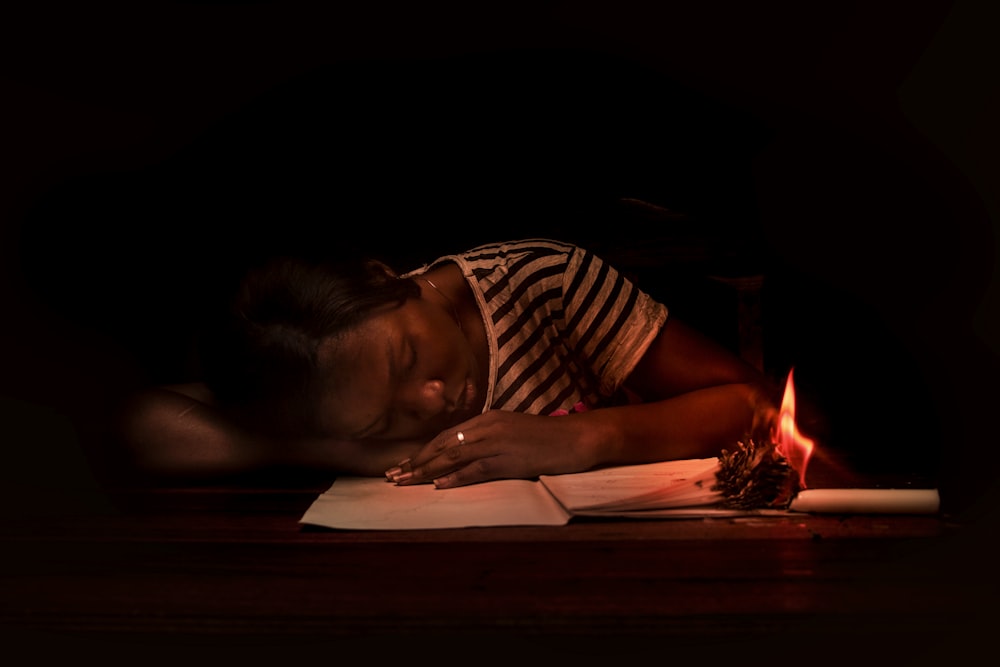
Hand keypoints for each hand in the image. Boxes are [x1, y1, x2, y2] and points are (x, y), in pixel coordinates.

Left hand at [384, 410, 597, 487]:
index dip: (423, 451)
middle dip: (416, 462)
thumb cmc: (545, 438)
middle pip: (443, 446)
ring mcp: (497, 443)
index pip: (446, 436)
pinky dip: (455, 478)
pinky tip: (438, 485)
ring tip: (405, 482)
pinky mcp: (509, 460)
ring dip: (426, 471)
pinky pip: (476, 469)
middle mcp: (487, 427)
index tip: (404, 464)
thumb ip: (487, 439)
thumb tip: (463, 455)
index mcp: (487, 419)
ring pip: (453, 457)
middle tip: (393, 476)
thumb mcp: (510, 431)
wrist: (575, 438)